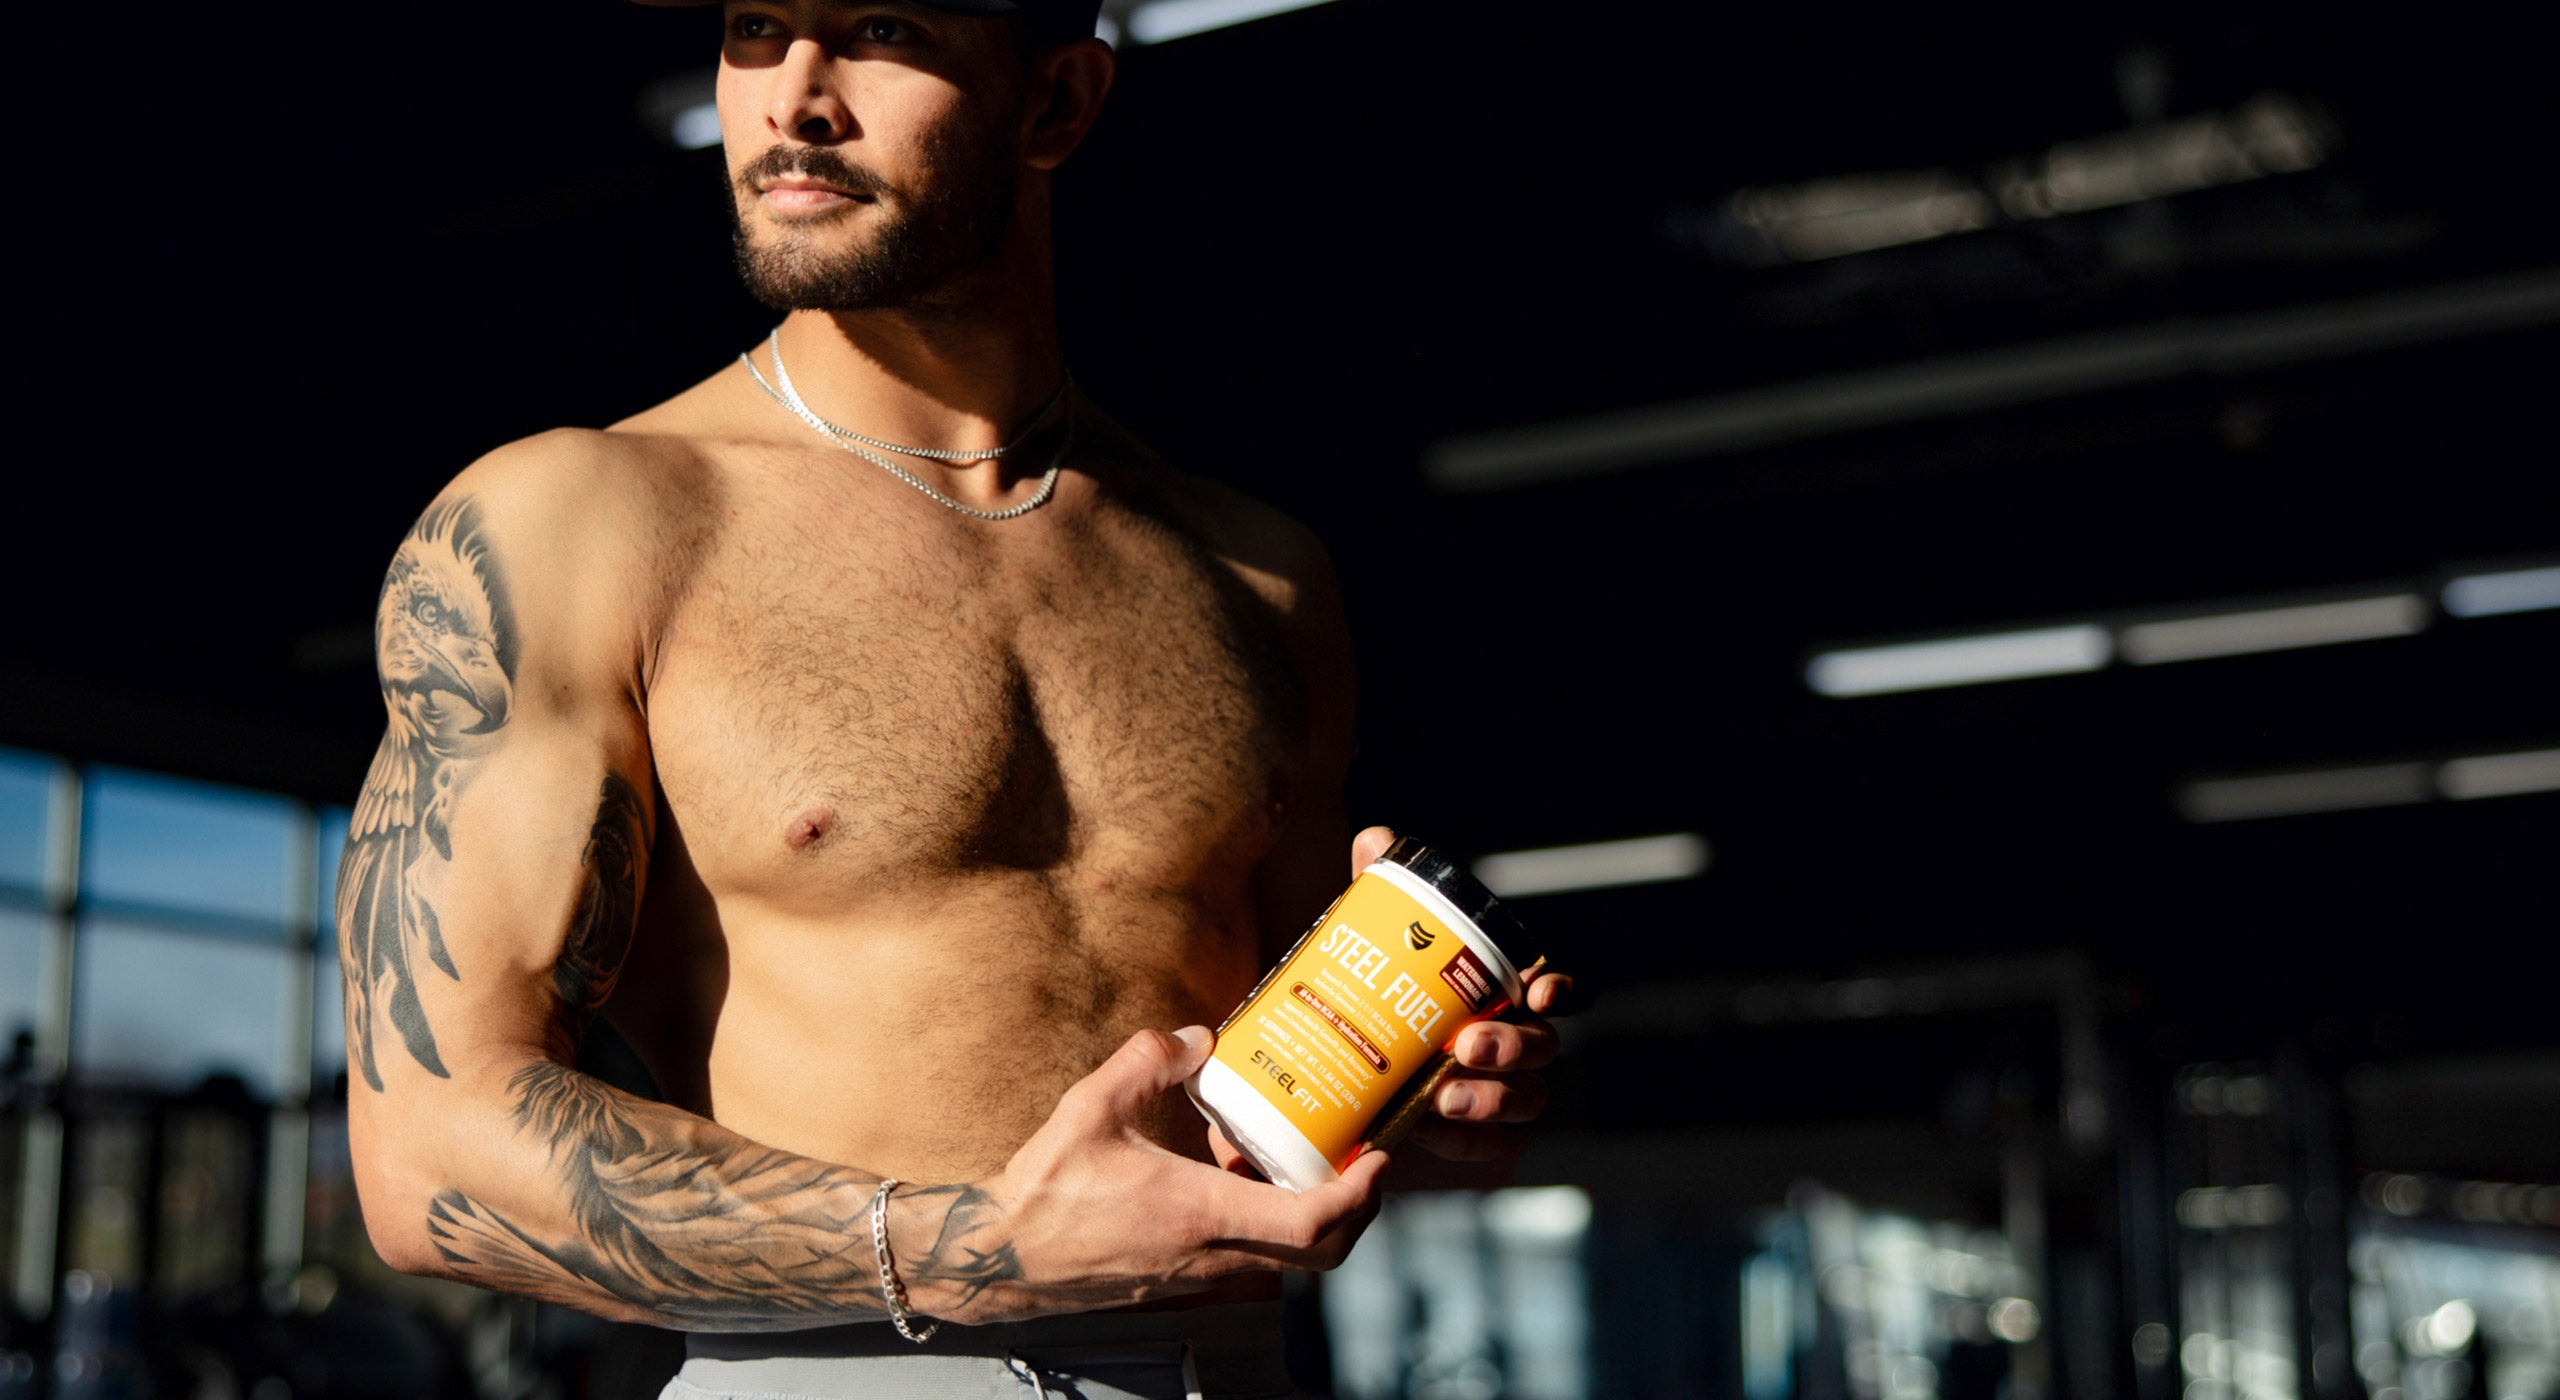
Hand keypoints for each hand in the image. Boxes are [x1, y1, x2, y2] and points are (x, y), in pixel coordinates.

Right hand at [959, 1025, 1387, 1323]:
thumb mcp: (1090, 1107)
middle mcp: (1212, 1255)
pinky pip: (1254, 1257)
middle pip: (1321, 1253)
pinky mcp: (1188, 1282)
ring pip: (1289, 1258)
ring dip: (1308, 1213)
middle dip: (1357, 1210)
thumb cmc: (1044, 1191)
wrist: (1004, 1258)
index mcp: (1200, 1214)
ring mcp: (1202, 1277)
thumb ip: (1146, 1060)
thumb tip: (1198, 1036)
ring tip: (1285, 1154)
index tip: (1380, 1159)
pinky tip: (1237, 1176)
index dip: (1361, 1194)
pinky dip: (1270, 1222)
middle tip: (1362, 1162)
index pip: (1311, 1222)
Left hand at [1352, 824, 1577, 1165]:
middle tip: (1468, 1044)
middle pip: (1543, 1048)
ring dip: (1493, 1098)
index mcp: (1503, 990)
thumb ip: (1378, 888)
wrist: (1340, 1057)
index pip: (1558, 989)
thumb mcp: (1375, 937)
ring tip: (1444, 1095)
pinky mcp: (1469, 1133)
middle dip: (1513, 1048)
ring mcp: (1495, 1089)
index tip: (1539, 993)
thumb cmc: (1379, 986)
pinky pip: (1493, 1146)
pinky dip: (1470, 1141)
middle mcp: (1513, 1040)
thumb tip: (1374, 839)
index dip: (1561, 991)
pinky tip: (1434, 1132)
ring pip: (1527, 1099)